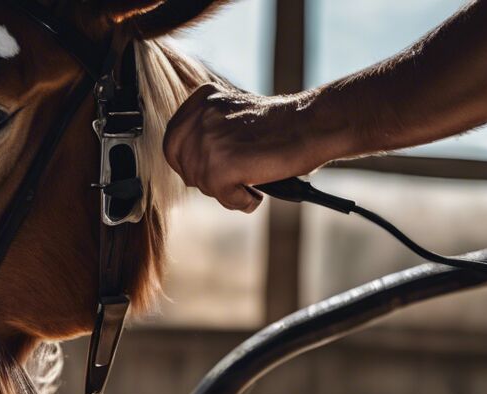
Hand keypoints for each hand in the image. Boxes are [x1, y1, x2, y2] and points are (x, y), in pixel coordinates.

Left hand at [163, 84, 343, 212]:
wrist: (314, 124)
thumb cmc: (283, 125)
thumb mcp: (234, 116)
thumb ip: (210, 132)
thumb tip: (189, 166)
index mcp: (202, 100)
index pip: (172, 142)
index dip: (187, 163)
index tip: (206, 171)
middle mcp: (200, 117)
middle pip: (183, 165)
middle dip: (205, 179)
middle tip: (233, 180)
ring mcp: (209, 141)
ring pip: (202, 183)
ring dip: (226, 190)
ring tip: (252, 183)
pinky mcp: (221, 165)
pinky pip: (221, 196)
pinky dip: (240, 200)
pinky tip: (256, 192)